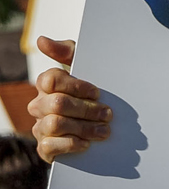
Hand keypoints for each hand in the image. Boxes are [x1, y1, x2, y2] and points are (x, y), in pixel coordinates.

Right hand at [28, 37, 110, 162]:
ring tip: (104, 130)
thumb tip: (42, 40)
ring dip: (84, 128)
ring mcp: (40, 127)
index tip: (97, 93)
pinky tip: (87, 143)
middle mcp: (40, 105)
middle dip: (86, 109)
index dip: (76, 86)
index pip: (51, 79)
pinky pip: (49, 146)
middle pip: (57, 104)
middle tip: (108, 114)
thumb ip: (69, 52)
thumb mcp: (87, 69)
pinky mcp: (45, 147)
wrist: (103, 127)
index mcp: (47, 85)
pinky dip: (70, 144)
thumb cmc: (93, 93)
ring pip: (55, 124)